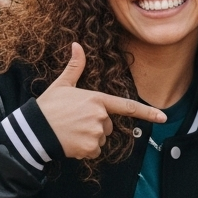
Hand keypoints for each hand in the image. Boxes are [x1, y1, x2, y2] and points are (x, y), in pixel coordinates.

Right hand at [35, 43, 166, 158]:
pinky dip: (84, 150)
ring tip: (71, 131)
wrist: (34, 130)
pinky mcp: (89, 148)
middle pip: (108, 126)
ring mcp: (96, 133)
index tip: (164, 117)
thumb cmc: (49, 106)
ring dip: (89, 138)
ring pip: (101, 139)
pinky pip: (94, 152)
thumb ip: (75, 67)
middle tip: (75, 122)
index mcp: (97, 99)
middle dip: (95, 126)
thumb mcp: (62, 84)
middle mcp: (100, 116)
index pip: (127, 106)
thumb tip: (77, 45)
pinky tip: (71, 142)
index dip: (147, 112)